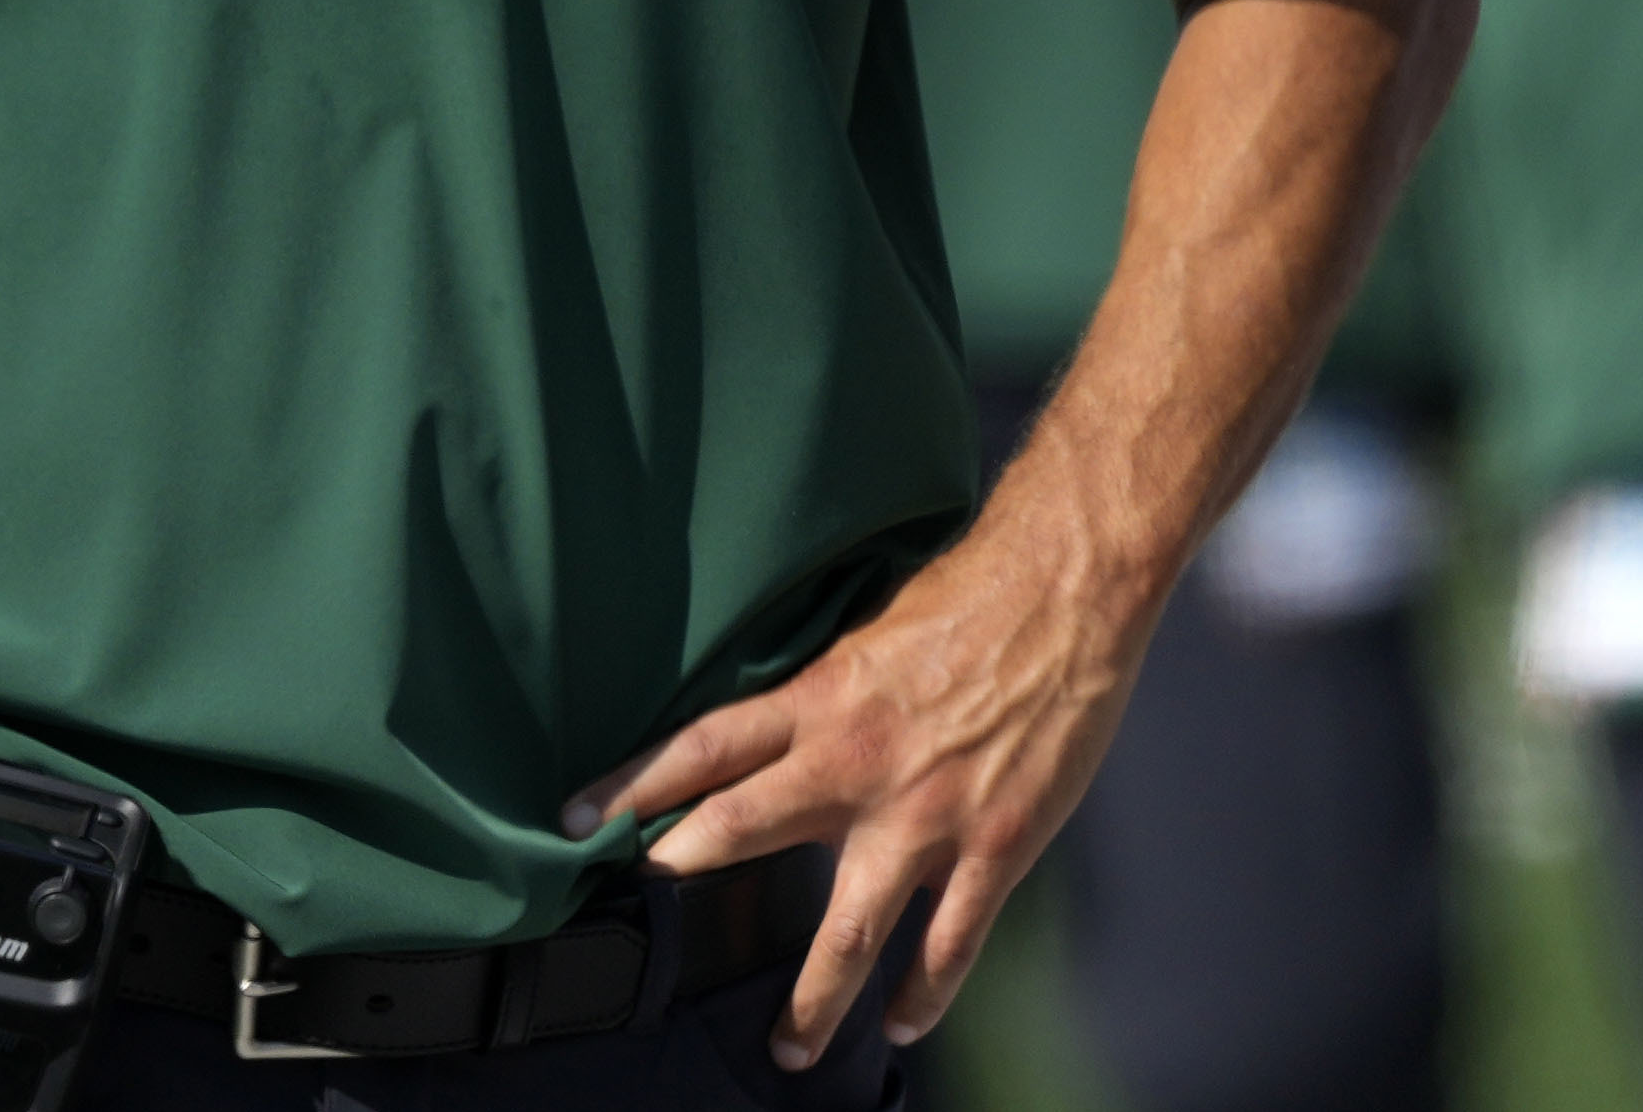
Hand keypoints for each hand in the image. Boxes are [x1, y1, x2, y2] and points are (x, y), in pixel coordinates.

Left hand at [559, 509, 1154, 1069]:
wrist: (1064, 593)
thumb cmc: (969, 599)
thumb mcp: (867, 637)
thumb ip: (823, 696)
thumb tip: (780, 731)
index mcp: (821, 702)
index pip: (704, 749)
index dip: (636, 787)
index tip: (578, 821)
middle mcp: (856, 765)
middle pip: (745, 830)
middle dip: (684, 872)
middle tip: (641, 914)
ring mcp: (925, 816)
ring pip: (847, 928)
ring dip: (812, 998)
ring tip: (785, 1049)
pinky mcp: (992, 847)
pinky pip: (948, 943)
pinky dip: (923, 992)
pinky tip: (901, 1023)